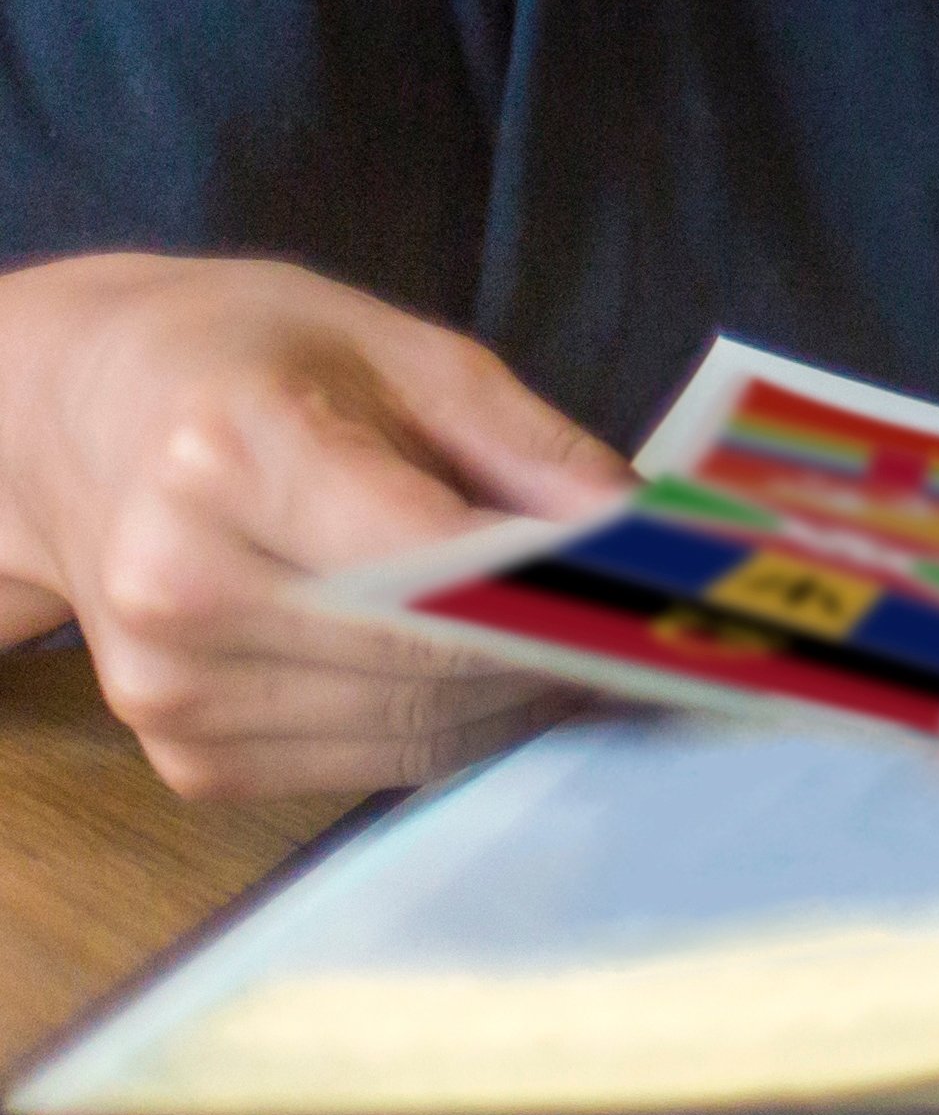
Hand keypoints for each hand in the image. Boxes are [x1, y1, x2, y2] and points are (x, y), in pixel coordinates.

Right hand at [0, 254, 628, 802]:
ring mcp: (169, 689)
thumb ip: (532, 445)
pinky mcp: (186, 758)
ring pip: (415, 732)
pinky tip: (515, 677)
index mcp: (228, 458)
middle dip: (573, 649)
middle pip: (432, 662)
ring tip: (613, 647)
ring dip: (531, 699)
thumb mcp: (403, 350)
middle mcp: (180, 587)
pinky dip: (463, 728)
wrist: (82, 424)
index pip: (435, 562)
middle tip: (679, 624)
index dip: (569, 582)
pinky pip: (372, 764)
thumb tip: (645, 531)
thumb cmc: (252, 365)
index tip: (677, 580)